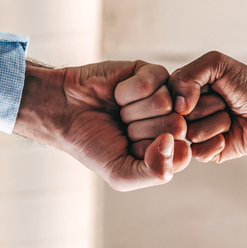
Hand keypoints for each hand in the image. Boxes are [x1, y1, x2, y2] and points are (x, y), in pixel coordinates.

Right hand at [14, 60, 189, 190]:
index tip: (131, 150)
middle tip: (122, 128)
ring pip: (166, 104)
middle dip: (141, 130)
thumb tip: (174, 143)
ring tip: (119, 111)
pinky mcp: (151, 73)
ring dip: (133, 110)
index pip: (183, 154)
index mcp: (168, 149)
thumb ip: (154, 172)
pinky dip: (128, 91)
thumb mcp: (121, 174)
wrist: (63, 112)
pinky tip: (116, 94)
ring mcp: (163, 95)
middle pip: (177, 127)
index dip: (154, 153)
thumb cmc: (92, 145)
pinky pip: (154, 81)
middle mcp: (170, 122)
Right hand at [151, 51, 246, 162]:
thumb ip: (188, 75)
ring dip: (217, 123)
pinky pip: (199, 153)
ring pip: (191, 134)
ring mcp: (191, 135)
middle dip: (208, 106)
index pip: (165, 97)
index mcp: (179, 91)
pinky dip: (218, 142)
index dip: (190, 93)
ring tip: (228, 116)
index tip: (210, 86)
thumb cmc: (245, 85)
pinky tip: (228, 135)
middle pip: (178, 117)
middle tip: (223, 102)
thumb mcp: (217, 64)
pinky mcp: (203, 153)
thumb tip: (177, 107)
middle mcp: (181, 114)